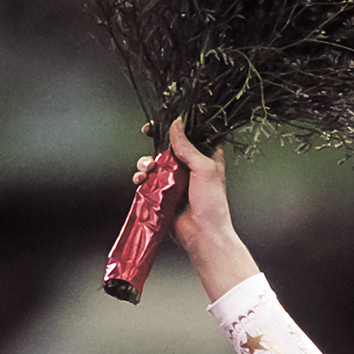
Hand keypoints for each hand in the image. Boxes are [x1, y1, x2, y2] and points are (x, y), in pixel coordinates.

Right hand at [134, 118, 259, 300]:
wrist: (203, 234)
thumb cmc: (212, 204)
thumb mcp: (204, 169)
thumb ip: (188, 146)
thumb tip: (176, 124)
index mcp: (205, 158)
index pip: (191, 134)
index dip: (178, 125)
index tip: (165, 119)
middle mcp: (189, 167)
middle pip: (168, 145)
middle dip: (156, 139)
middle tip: (148, 133)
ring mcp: (174, 180)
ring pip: (154, 162)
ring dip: (146, 160)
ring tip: (148, 167)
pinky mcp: (162, 193)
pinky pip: (146, 180)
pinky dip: (141, 177)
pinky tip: (141, 180)